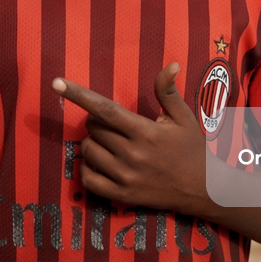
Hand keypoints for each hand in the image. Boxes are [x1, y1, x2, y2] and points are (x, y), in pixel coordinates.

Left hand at [52, 63, 207, 214]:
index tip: (57, 82)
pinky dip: (88, 168)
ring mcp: (125, 177)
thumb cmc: (192, 149)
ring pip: (88, 151)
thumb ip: (168, 91)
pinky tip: (100, 162)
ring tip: (110, 143)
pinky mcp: (122, 196)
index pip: (105, 108)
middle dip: (97, 121)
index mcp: (145, 131)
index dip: (78, 94)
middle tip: (114, 124)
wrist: (203, 190)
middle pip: (93, 128)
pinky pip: (88, 179)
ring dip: (93, 142)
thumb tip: (170, 64)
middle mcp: (132, 154)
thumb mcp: (183, 117)